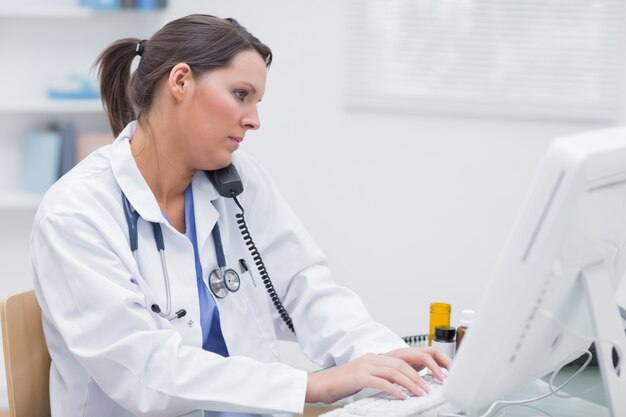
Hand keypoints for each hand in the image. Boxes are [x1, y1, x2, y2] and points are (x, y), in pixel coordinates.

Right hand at [305, 347, 451, 403]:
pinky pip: (381, 381)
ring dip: (412, 382)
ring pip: (395, 371)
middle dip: (423, 372)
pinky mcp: (358, 376)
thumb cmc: (343, 383)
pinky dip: (394, 389)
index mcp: (378, 357)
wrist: (320, 384)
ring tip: (422, 393)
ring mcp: (366, 365)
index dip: (425, 361)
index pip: (407, 355)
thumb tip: (406, 382)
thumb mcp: (368, 376)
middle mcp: (373, 358)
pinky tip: (402, 397)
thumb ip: (385, 375)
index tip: (440, 372)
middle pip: (404, 361)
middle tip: (435, 385)